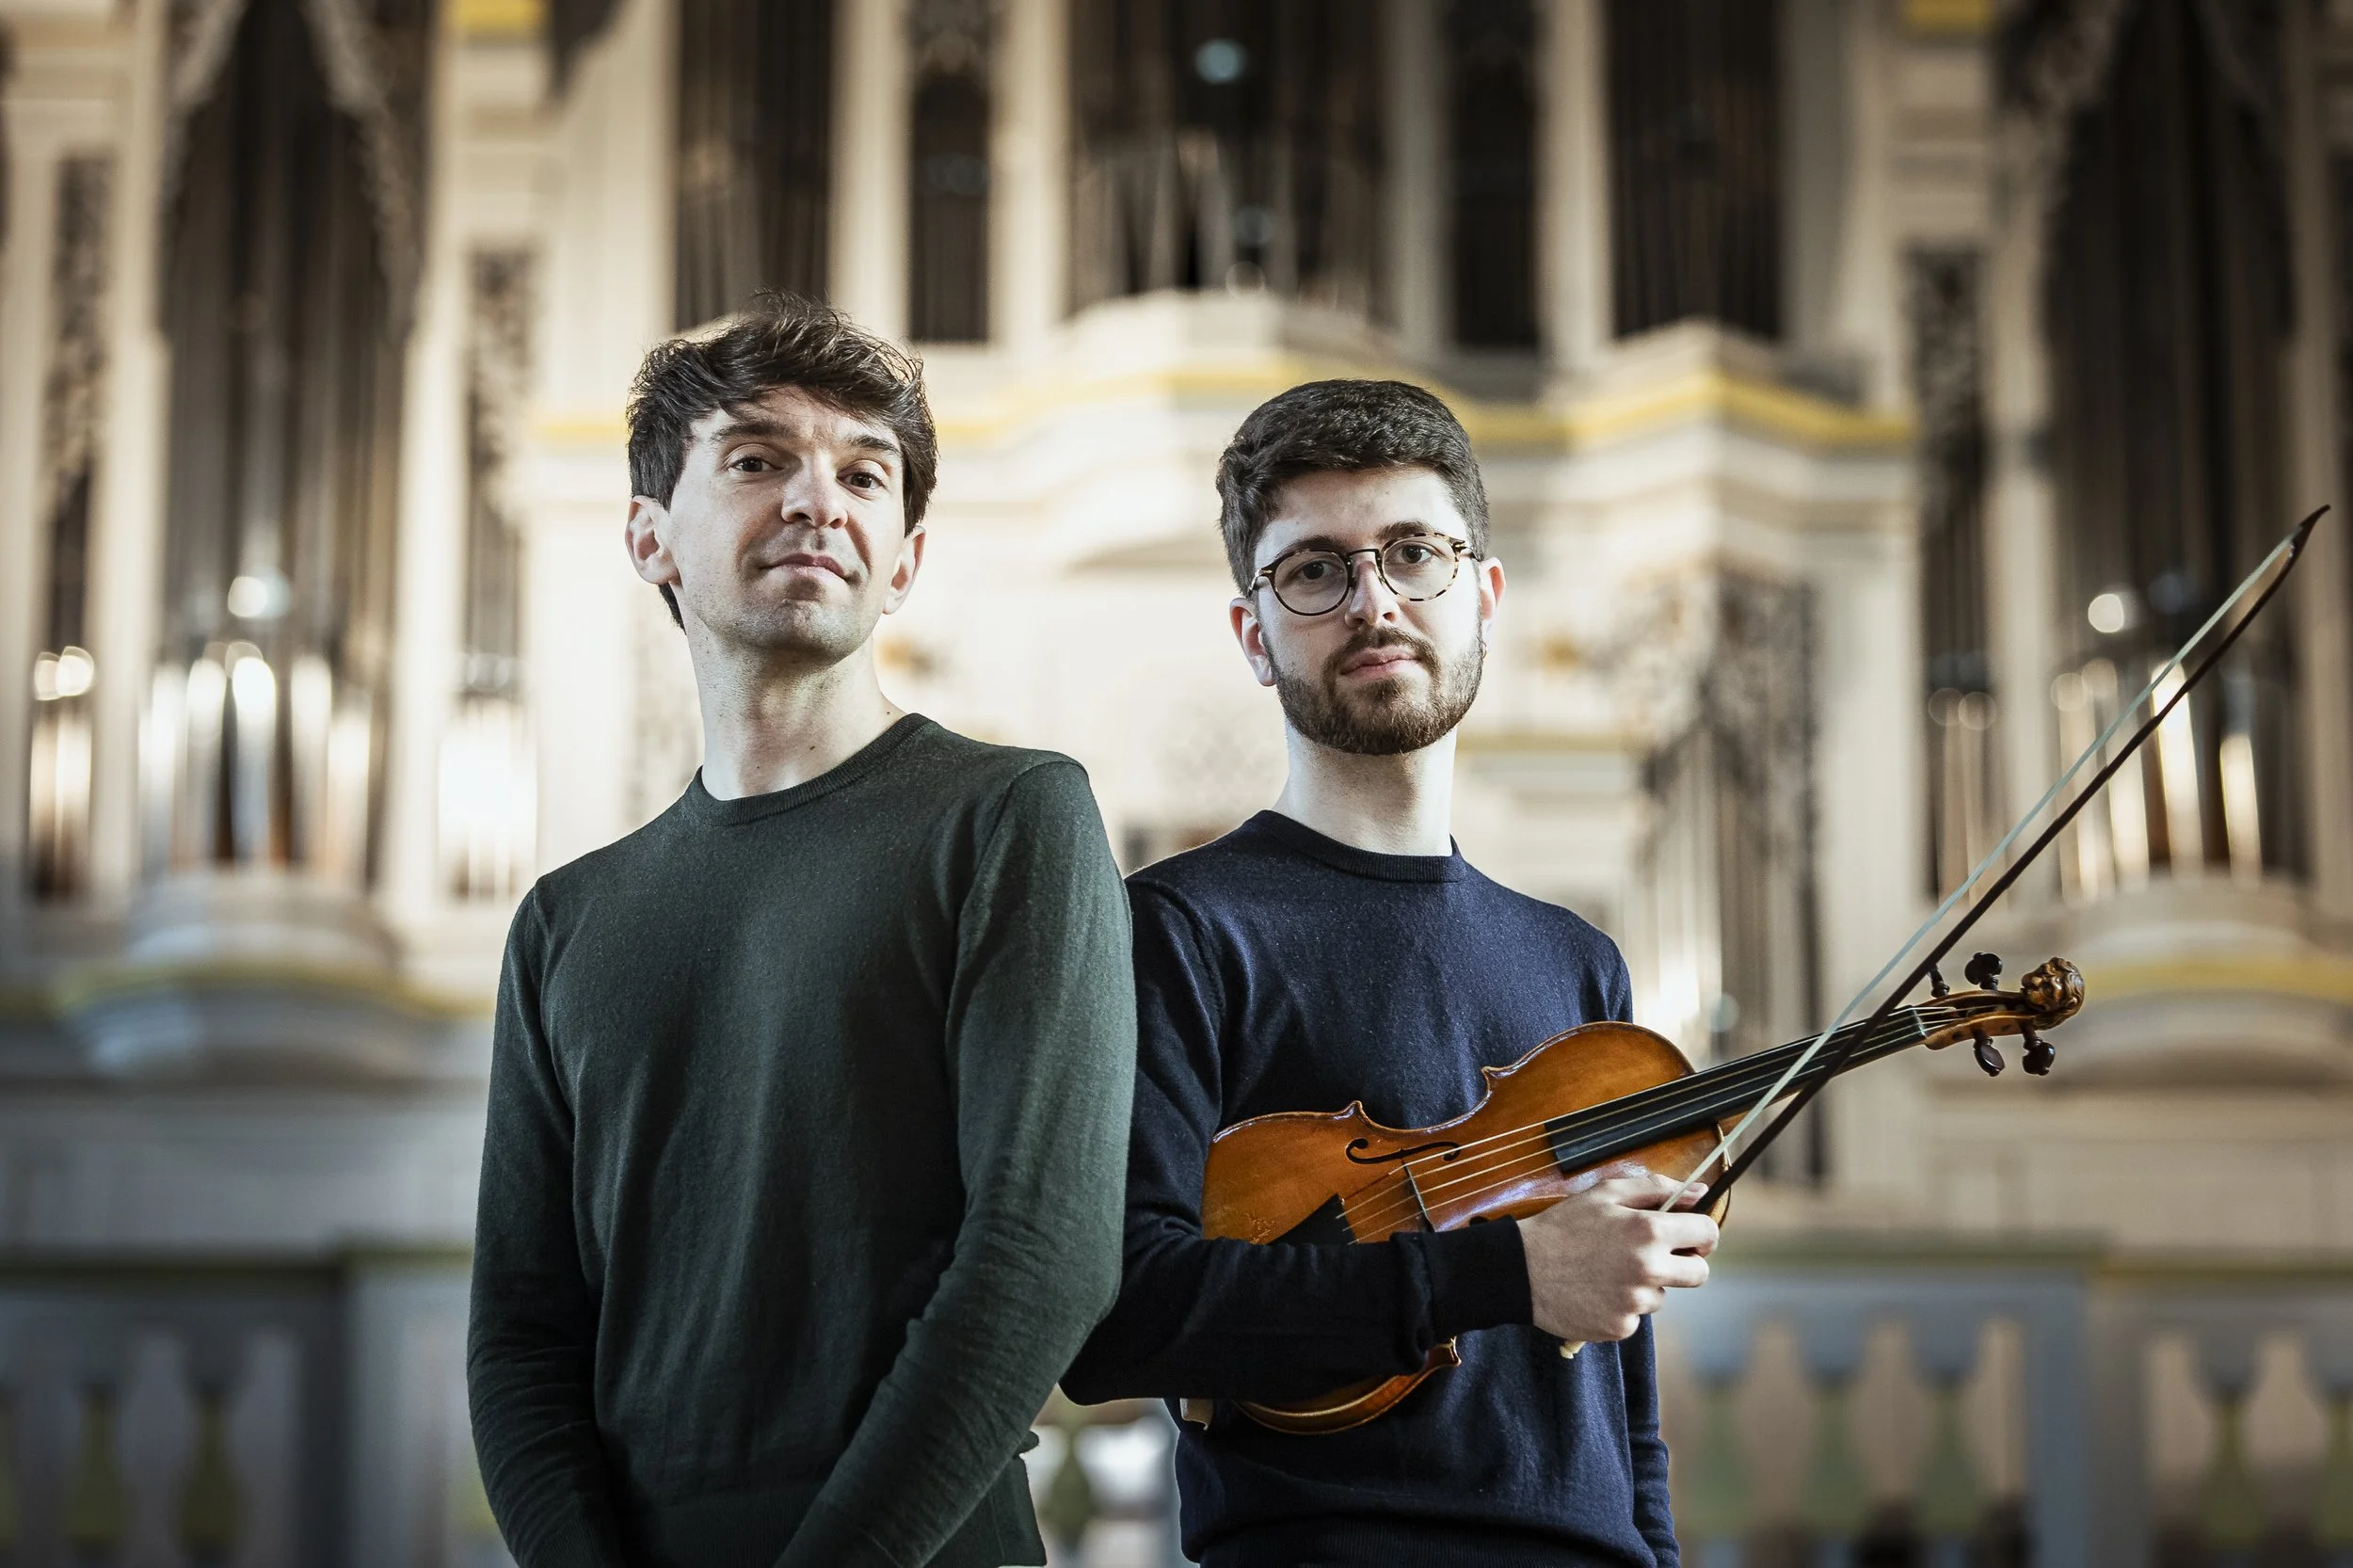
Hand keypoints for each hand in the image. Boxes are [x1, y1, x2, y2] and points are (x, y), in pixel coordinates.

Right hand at [1520, 1169, 1717, 1343]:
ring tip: (1609, 1271)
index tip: (1691, 1235)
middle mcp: (1648, 1270)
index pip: (1707, 1234)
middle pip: (1700, 1275)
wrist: (1521, 1270)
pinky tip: (1597, 1291)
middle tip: (1656, 1256)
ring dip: (1646, 1285)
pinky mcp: (1620, 1327)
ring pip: (1663, 1296)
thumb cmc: (1562, 1227)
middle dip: (1686, 1264)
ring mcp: (1635, 1303)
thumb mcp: (1605, 1194)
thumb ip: (1655, 1189)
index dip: (1702, 1232)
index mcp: (1648, 1231)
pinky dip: (1622, 1306)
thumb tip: (1696, 1192)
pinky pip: (1636, 1317)